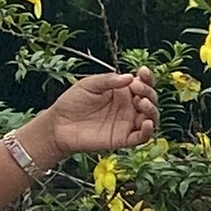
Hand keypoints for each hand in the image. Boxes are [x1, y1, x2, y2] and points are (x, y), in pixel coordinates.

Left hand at [36, 69, 159, 162]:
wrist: (58, 125)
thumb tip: (130, 77)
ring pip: (151, 117)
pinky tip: (146, 123)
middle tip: (136, 87)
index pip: (142, 83)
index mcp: (122, 91)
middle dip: (148, 91)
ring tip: (141, 102)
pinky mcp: (123, 139)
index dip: (147, 77)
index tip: (143, 71)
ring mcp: (127, 123)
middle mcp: (128, 107)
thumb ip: (108, 80)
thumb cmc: (72, 102)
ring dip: (152, 109)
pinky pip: (142, 137)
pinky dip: (148, 131)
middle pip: (150, 99)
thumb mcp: (88, 84)